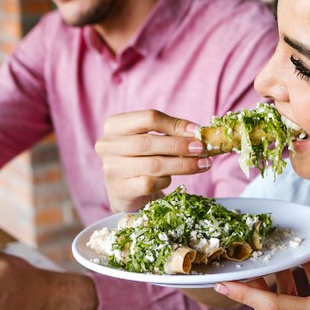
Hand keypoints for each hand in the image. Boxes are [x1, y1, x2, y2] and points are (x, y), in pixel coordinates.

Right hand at [95, 109, 210, 212]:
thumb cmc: (141, 159)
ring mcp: (111, 169)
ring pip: (153, 164)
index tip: (196, 131)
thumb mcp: (151, 139)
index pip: (148, 118)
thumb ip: (170, 132)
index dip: (175, 124)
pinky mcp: (120, 189)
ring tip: (202, 164)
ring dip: (182, 165)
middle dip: (180, 146)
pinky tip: (171, 179)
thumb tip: (197, 131)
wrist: (125, 191)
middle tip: (202, 149)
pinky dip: (166, 181)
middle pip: (149, 142)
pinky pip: (150, 183)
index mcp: (115, 125)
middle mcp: (108, 145)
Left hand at [212, 227, 309, 309]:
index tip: (221, 282)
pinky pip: (307, 304)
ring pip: (288, 308)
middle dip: (258, 288)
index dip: (243, 292)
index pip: (269, 306)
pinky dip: (302, 285)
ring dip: (281, 285)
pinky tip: (309, 262)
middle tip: (254, 262)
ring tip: (284, 257)